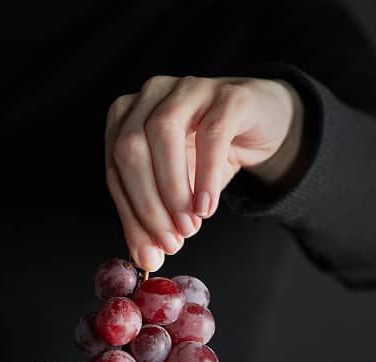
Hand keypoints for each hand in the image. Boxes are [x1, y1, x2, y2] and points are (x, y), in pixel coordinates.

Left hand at [105, 75, 304, 271]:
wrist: (259, 124)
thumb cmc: (208, 155)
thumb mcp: (176, 190)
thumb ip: (156, 220)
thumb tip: (147, 260)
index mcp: (126, 117)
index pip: (115, 170)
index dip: (130, 215)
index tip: (150, 253)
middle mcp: (150, 95)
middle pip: (131, 149)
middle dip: (148, 204)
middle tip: (171, 242)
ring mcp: (188, 88)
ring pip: (164, 134)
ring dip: (173, 190)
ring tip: (190, 227)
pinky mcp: (227, 94)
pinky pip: (211, 134)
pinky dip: (205, 176)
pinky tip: (207, 207)